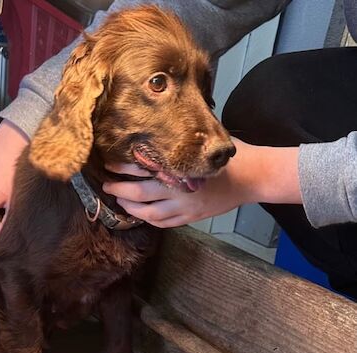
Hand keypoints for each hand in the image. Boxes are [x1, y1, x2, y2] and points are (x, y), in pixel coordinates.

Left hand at [103, 139, 300, 228]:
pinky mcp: (191, 218)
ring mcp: (185, 208)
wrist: (252, 178)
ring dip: (131, 208)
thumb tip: (163, 121)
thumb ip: (186, 138)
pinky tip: (140, 214)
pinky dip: (149, 220)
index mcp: (182, 169)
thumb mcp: (208, 139)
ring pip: (150, 214)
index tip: (110, 163)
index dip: (124, 168)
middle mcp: (180, 191)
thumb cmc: (231, 155)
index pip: (145, 169)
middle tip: (107, 184)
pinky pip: (164, 224)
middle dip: (120, 190)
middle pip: (140, 195)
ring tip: (119, 201)